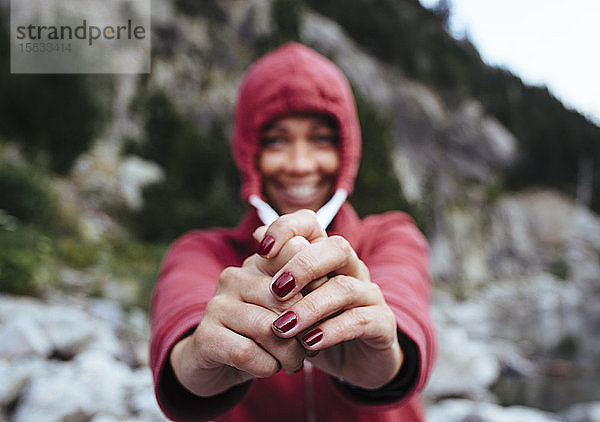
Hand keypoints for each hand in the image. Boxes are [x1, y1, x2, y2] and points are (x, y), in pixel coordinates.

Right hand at [170, 234, 311, 396]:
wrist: (217, 363)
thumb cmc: (262, 334)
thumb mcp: (287, 311)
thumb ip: (309, 292)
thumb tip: (331, 286)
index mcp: (259, 263)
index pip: (295, 252)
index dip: (318, 284)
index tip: (325, 310)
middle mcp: (235, 277)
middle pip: (288, 299)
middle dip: (306, 330)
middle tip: (310, 347)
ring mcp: (217, 305)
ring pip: (269, 329)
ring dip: (289, 354)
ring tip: (293, 363)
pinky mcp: (206, 336)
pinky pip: (247, 352)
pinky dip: (267, 366)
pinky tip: (269, 368)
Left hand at [259, 211, 402, 389]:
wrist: (351, 362)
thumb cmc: (313, 324)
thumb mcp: (289, 301)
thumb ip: (275, 271)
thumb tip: (257, 234)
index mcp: (325, 255)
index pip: (311, 223)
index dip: (287, 229)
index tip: (261, 251)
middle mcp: (351, 268)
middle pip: (336, 248)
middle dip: (303, 266)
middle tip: (276, 290)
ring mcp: (368, 294)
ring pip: (345, 288)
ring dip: (310, 307)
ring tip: (284, 327)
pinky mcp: (381, 323)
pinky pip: (360, 320)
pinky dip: (332, 331)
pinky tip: (309, 344)